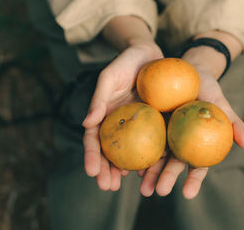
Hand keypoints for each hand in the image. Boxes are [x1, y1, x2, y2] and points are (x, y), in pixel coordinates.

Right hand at [82, 41, 162, 190]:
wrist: (150, 55)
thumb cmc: (126, 62)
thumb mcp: (109, 77)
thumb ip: (99, 99)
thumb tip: (86, 124)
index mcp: (105, 116)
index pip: (95, 140)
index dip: (91, 156)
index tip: (91, 172)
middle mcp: (120, 125)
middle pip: (112, 152)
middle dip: (108, 171)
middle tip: (107, 187)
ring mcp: (139, 126)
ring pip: (133, 152)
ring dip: (130, 170)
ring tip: (133, 186)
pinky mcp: (158, 123)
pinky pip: (155, 142)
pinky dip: (153, 157)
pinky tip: (155, 169)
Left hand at [136, 62, 243, 198]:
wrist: (190, 69)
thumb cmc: (209, 88)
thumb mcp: (221, 103)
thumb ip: (234, 122)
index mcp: (198, 142)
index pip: (198, 165)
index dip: (194, 180)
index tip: (187, 194)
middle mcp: (181, 142)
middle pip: (173, 164)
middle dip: (166, 179)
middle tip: (159, 192)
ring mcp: (165, 134)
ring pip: (156, 156)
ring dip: (149, 173)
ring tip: (141, 187)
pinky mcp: (151, 123)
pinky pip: (143, 138)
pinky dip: (137, 151)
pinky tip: (128, 162)